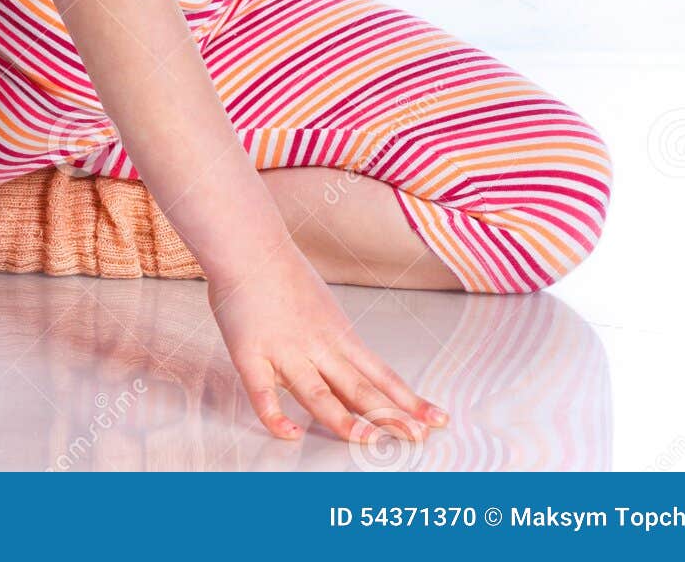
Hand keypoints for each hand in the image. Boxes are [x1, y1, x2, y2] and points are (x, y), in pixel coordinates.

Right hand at [209, 247, 447, 443]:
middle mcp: (318, 347)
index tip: (436, 419)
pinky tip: (289, 433)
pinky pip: (262, 393)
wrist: (248, 243)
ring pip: (318, 394)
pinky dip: (275, 416)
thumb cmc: (281, 271)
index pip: (381, 375)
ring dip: (344, 420)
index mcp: (338, 335)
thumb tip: (348, 367)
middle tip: (416, 438)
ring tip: (369, 441)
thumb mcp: (321, 305)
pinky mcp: (250, 355)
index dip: (408, 400)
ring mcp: (285, 352)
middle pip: (358, 388)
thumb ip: (331, 338)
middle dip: (389, 416)